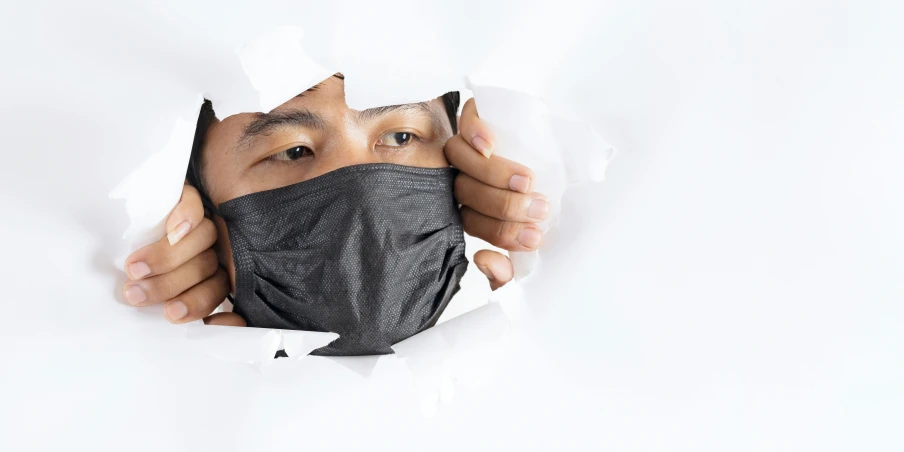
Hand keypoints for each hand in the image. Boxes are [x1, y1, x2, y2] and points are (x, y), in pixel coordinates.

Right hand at [121, 183, 244, 325]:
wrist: (125, 210)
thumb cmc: (136, 259)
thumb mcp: (149, 288)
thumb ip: (173, 306)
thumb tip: (208, 328)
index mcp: (208, 274)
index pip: (214, 291)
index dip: (197, 304)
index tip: (170, 314)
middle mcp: (212, 248)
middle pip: (205, 267)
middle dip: (168, 284)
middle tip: (135, 292)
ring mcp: (202, 219)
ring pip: (203, 238)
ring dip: (168, 257)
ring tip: (135, 268)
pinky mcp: (187, 194)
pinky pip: (195, 204)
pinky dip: (186, 218)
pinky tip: (172, 230)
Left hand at [444, 98, 548, 289]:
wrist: (569, 139)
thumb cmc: (557, 185)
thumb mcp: (546, 223)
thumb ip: (517, 264)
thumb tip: (484, 261)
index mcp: (477, 205)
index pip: (472, 222)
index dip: (500, 232)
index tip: (536, 237)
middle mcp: (467, 174)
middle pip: (466, 193)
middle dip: (504, 207)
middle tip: (540, 208)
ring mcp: (470, 143)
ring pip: (460, 161)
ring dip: (493, 175)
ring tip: (529, 180)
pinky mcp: (479, 113)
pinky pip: (464, 120)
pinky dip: (473, 134)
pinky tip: (490, 146)